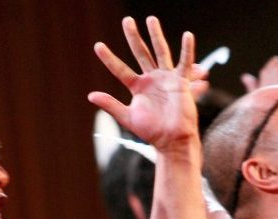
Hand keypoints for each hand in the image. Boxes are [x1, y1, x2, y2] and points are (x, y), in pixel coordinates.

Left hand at [89, 16, 197, 151]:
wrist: (172, 140)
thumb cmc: (152, 132)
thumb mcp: (128, 117)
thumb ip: (110, 105)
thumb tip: (90, 95)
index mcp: (137, 87)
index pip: (120, 69)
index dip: (109, 58)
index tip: (98, 46)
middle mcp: (151, 79)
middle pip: (140, 53)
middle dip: (133, 37)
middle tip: (127, 20)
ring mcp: (166, 78)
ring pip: (160, 51)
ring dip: (156, 35)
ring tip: (151, 19)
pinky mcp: (181, 81)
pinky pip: (185, 62)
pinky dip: (187, 50)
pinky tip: (188, 36)